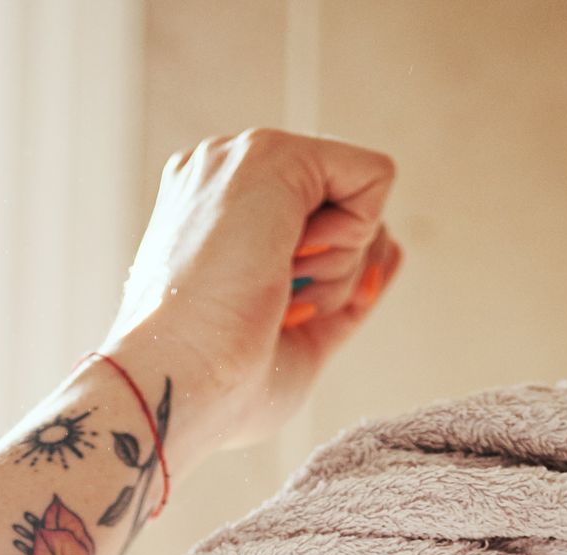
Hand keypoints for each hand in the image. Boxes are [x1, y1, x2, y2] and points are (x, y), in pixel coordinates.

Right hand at [100, 130, 402, 473]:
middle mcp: (221, 176)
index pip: (313, 226)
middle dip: (333, 275)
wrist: (176, 383)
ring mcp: (241, 159)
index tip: (280, 321)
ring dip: (336, 270)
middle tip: (271, 310)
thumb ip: (335, 288)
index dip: (326, 281)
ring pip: (356, 201)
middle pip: (340, 214)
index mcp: (210, 216)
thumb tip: (391, 248)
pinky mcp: (273, 153)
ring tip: (270, 294)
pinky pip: (373, 178)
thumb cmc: (219, 388)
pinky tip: (294, 264)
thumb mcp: (292, 336)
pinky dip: (356, 238)